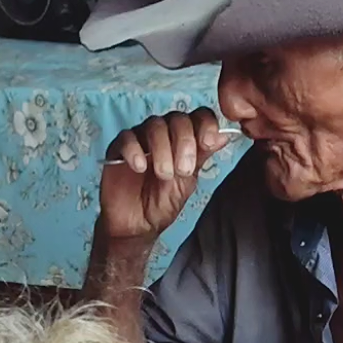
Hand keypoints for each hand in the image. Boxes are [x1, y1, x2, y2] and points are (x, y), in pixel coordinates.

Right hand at [99, 108, 233, 240]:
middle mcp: (164, 134)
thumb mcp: (187, 183)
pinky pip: (127, 137)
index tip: (208, 143)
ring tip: (163, 175)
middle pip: (178, 118)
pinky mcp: (119, 148)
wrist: (136, 226)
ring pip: (154, 125)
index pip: (199, 117)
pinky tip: (139, 167)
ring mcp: (141, 138)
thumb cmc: (161, 204)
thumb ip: (201, 158)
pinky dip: (134, 150)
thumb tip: (224, 136)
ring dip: (162, 149)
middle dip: (184, 142)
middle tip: (183, 170)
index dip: (206, 125)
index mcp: (184, 140)